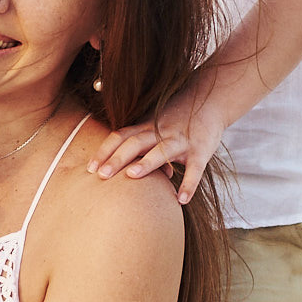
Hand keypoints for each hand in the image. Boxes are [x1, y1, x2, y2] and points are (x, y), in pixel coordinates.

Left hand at [85, 87, 223, 204]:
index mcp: (146, 127)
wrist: (211, 101)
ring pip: (161, 151)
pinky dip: (189, 184)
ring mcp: (181, 141)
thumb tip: (114, 167)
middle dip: (117, 158)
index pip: (120, 137)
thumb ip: (136, 142)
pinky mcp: (201, 151)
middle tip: (101, 175)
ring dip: (147, 163)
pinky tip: (181, 200)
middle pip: (135, 143)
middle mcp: (160, 132)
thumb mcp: (153, 124)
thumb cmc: (176, 118)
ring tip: (132, 176)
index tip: (90, 169)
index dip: (104, 151)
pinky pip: (195, 169)